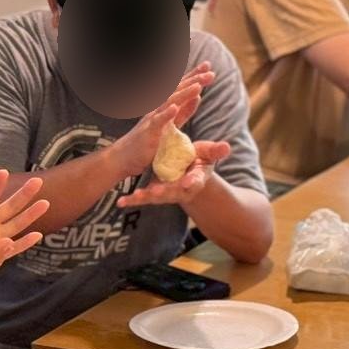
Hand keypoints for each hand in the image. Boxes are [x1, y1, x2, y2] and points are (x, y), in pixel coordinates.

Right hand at [106, 62, 214, 179]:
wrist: (124, 157)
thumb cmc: (148, 141)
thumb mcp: (170, 124)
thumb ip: (184, 112)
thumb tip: (198, 96)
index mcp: (165, 106)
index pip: (180, 88)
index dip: (193, 76)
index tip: (208, 66)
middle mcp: (158, 108)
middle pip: (177, 91)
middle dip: (193, 81)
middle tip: (210, 73)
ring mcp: (152, 119)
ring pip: (169, 102)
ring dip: (184, 93)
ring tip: (198, 86)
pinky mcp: (148, 133)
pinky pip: (157, 122)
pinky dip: (166, 114)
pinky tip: (175, 107)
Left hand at [116, 140, 230, 208]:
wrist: (188, 176)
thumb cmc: (199, 163)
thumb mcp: (207, 156)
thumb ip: (215, 152)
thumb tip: (227, 147)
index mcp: (194, 180)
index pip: (194, 181)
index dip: (191, 181)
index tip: (188, 182)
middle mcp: (179, 189)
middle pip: (172, 192)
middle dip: (164, 192)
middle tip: (156, 191)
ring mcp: (165, 193)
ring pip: (154, 197)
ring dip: (144, 197)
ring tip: (133, 197)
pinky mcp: (153, 193)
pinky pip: (142, 198)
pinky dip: (132, 200)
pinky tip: (121, 202)